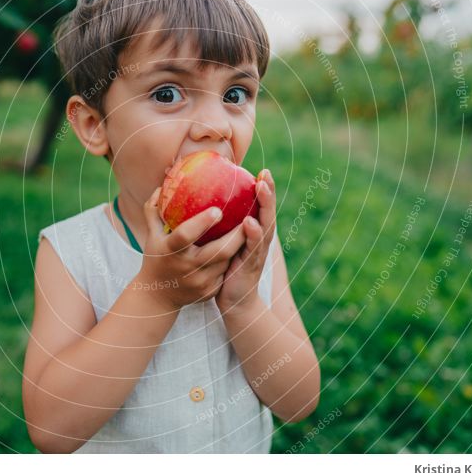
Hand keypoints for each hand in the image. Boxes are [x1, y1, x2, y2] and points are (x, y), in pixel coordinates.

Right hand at [136, 187, 246, 308]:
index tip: (218, 210)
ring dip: (238, 245)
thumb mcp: (151, 235)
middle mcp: (186, 268)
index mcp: (170, 251)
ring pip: (227, 261)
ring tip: (250, 227)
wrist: (158, 297)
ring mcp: (200, 282)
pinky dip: (233, 259)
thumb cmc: (156, 258)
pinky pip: (226, 271)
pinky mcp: (210, 291)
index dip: (201, 222)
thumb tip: (161, 186)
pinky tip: (241, 247)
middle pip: (219, 251)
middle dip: (237, 235)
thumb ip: (154, 210)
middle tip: (249, 216)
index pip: (185, 235)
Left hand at [215, 169, 275, 313]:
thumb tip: (203, 204)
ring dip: (264, 207)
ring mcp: (257, 253)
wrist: (234, 302)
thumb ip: (222, 226)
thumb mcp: (225, 244)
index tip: (262, 170)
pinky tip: (249, 223)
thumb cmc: (225, 269)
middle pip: (267, 212)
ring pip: (265, 226)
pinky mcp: (251, 266)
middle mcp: (260, 240)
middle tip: (265, 174)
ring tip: (261, 188)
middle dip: (268, 192)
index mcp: (254, 233)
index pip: (260, 207)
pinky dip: (253, 234)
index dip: (263, 190)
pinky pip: (252, 248)